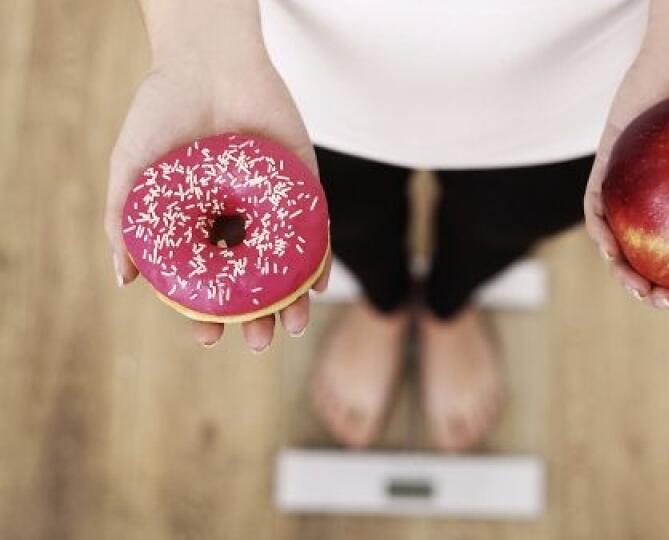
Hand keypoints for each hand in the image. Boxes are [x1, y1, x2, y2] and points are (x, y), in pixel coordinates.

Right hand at [104, 43, 329, 351]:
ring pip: (286, 265)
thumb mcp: (132, 170)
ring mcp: (273, 207)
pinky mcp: (304, 187)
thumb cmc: (162, 113)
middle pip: (253, 281)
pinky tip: (316, 287)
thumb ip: (124, 222)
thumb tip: (124, 280)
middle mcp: (238, 222)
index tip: (206, 337)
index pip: (208, 281)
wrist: (207, 63)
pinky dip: (319, 259)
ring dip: (291, 300)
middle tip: (258, 342)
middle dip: (256, 317)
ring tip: (289, 327)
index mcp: (200, 225)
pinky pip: (316, 231)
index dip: (207, 312)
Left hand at [583, 49, 668, 311]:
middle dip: (653, 293)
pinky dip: (599, 229)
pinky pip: (595, 205)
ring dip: (622, 272)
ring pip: (616, 245)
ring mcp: (627, 192)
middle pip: (646, 263)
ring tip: (639, 288)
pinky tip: (609, 245)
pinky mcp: (604, 169)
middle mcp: (655, 209)